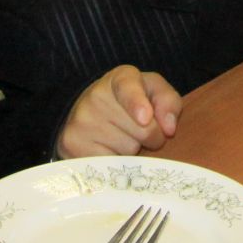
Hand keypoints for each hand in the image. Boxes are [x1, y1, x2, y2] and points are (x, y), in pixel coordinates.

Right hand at [58, 66, 181, 157]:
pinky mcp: (72, 145)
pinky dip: (117, 163)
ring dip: (133, 150)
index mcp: (120, 78)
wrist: (88, 115)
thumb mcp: (153, 93)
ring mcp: (82, 122)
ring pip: (128, 150)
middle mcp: (96, 96)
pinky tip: (109, 150)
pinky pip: (111, 165)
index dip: (137, 104)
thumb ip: (168, 102)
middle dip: (151, 135)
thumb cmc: (130, 104)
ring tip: (121, 137)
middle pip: (142, 129)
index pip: (128, 88)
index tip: (144, 119)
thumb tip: (169, 128)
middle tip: (139, 129)